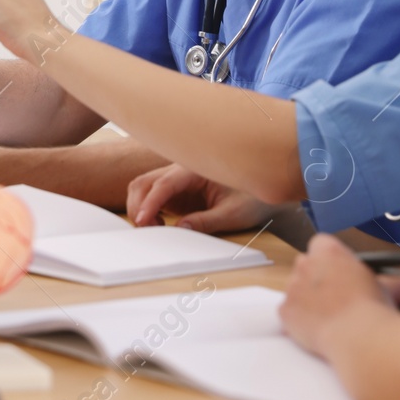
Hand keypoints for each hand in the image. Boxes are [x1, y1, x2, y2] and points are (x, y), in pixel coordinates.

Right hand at [127, 164, 279, 231]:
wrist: (260, 195)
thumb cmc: (251, 199)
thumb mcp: (233, 214)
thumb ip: (208, 221)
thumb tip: (181, 228)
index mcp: (195, 170)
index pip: (164, 183)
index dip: (150, 202)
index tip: (144, 220)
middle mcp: (180, 171)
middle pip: (144, 182)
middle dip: (138, 205)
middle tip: (147, 228)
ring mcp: (175, 180)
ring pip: (143, 187)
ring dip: (139, 206)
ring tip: (154, 227)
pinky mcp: (174, 191)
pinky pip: (150, 196)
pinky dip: (146, 209)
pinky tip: (158, 223)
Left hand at [279, 233, 393, 356]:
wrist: (359, 335)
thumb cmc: (372, 308)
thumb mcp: (373, 279)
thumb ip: (352, 271)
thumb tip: (350, 278)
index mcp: (329, 251)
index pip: (321, 244)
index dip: (329, 259)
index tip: (337, 271)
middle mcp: (306, 263)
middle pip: (305, 265)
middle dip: (315, 277)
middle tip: (332, 295)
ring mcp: (292, 286)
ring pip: (296, 288)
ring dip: (307, 298)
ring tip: (328, 316)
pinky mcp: (285, 308)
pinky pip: (289, 310)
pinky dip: (299, 318)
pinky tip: (317, 327)